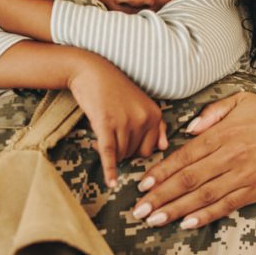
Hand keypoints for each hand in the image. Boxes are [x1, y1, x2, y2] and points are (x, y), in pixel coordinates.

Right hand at [67, 53, 166, 187]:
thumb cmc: (115, 89)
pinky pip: (110, 152)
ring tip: (103, 132)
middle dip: (123, 151)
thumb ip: (156, 125)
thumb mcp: (141, 103)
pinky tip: (110, 183)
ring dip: (111, 151)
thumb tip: (164, 147)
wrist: (91, 71)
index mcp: (155, 115)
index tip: (125, 143)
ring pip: (121, 155)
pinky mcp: (106, 124)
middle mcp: (143, 119)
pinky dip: (110, 169)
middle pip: (135, 154)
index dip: (136, 151)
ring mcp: (125, 122)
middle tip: (111, 134)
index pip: (150, 150)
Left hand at [131, 92, 255, 228]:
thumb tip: (189, 128)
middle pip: (187, 180)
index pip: (183, 157)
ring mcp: (243, 176)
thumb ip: (213, 112)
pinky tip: (188, 224)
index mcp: (222, 134)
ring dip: (176, 210)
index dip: (160, 173)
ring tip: (154, 221)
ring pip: (202, 196)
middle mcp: (229, 156)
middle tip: (138, 211)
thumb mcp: (242, 101)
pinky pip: (227, 205)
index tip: (142, 185)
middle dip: (159, 197)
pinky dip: (206, 216)